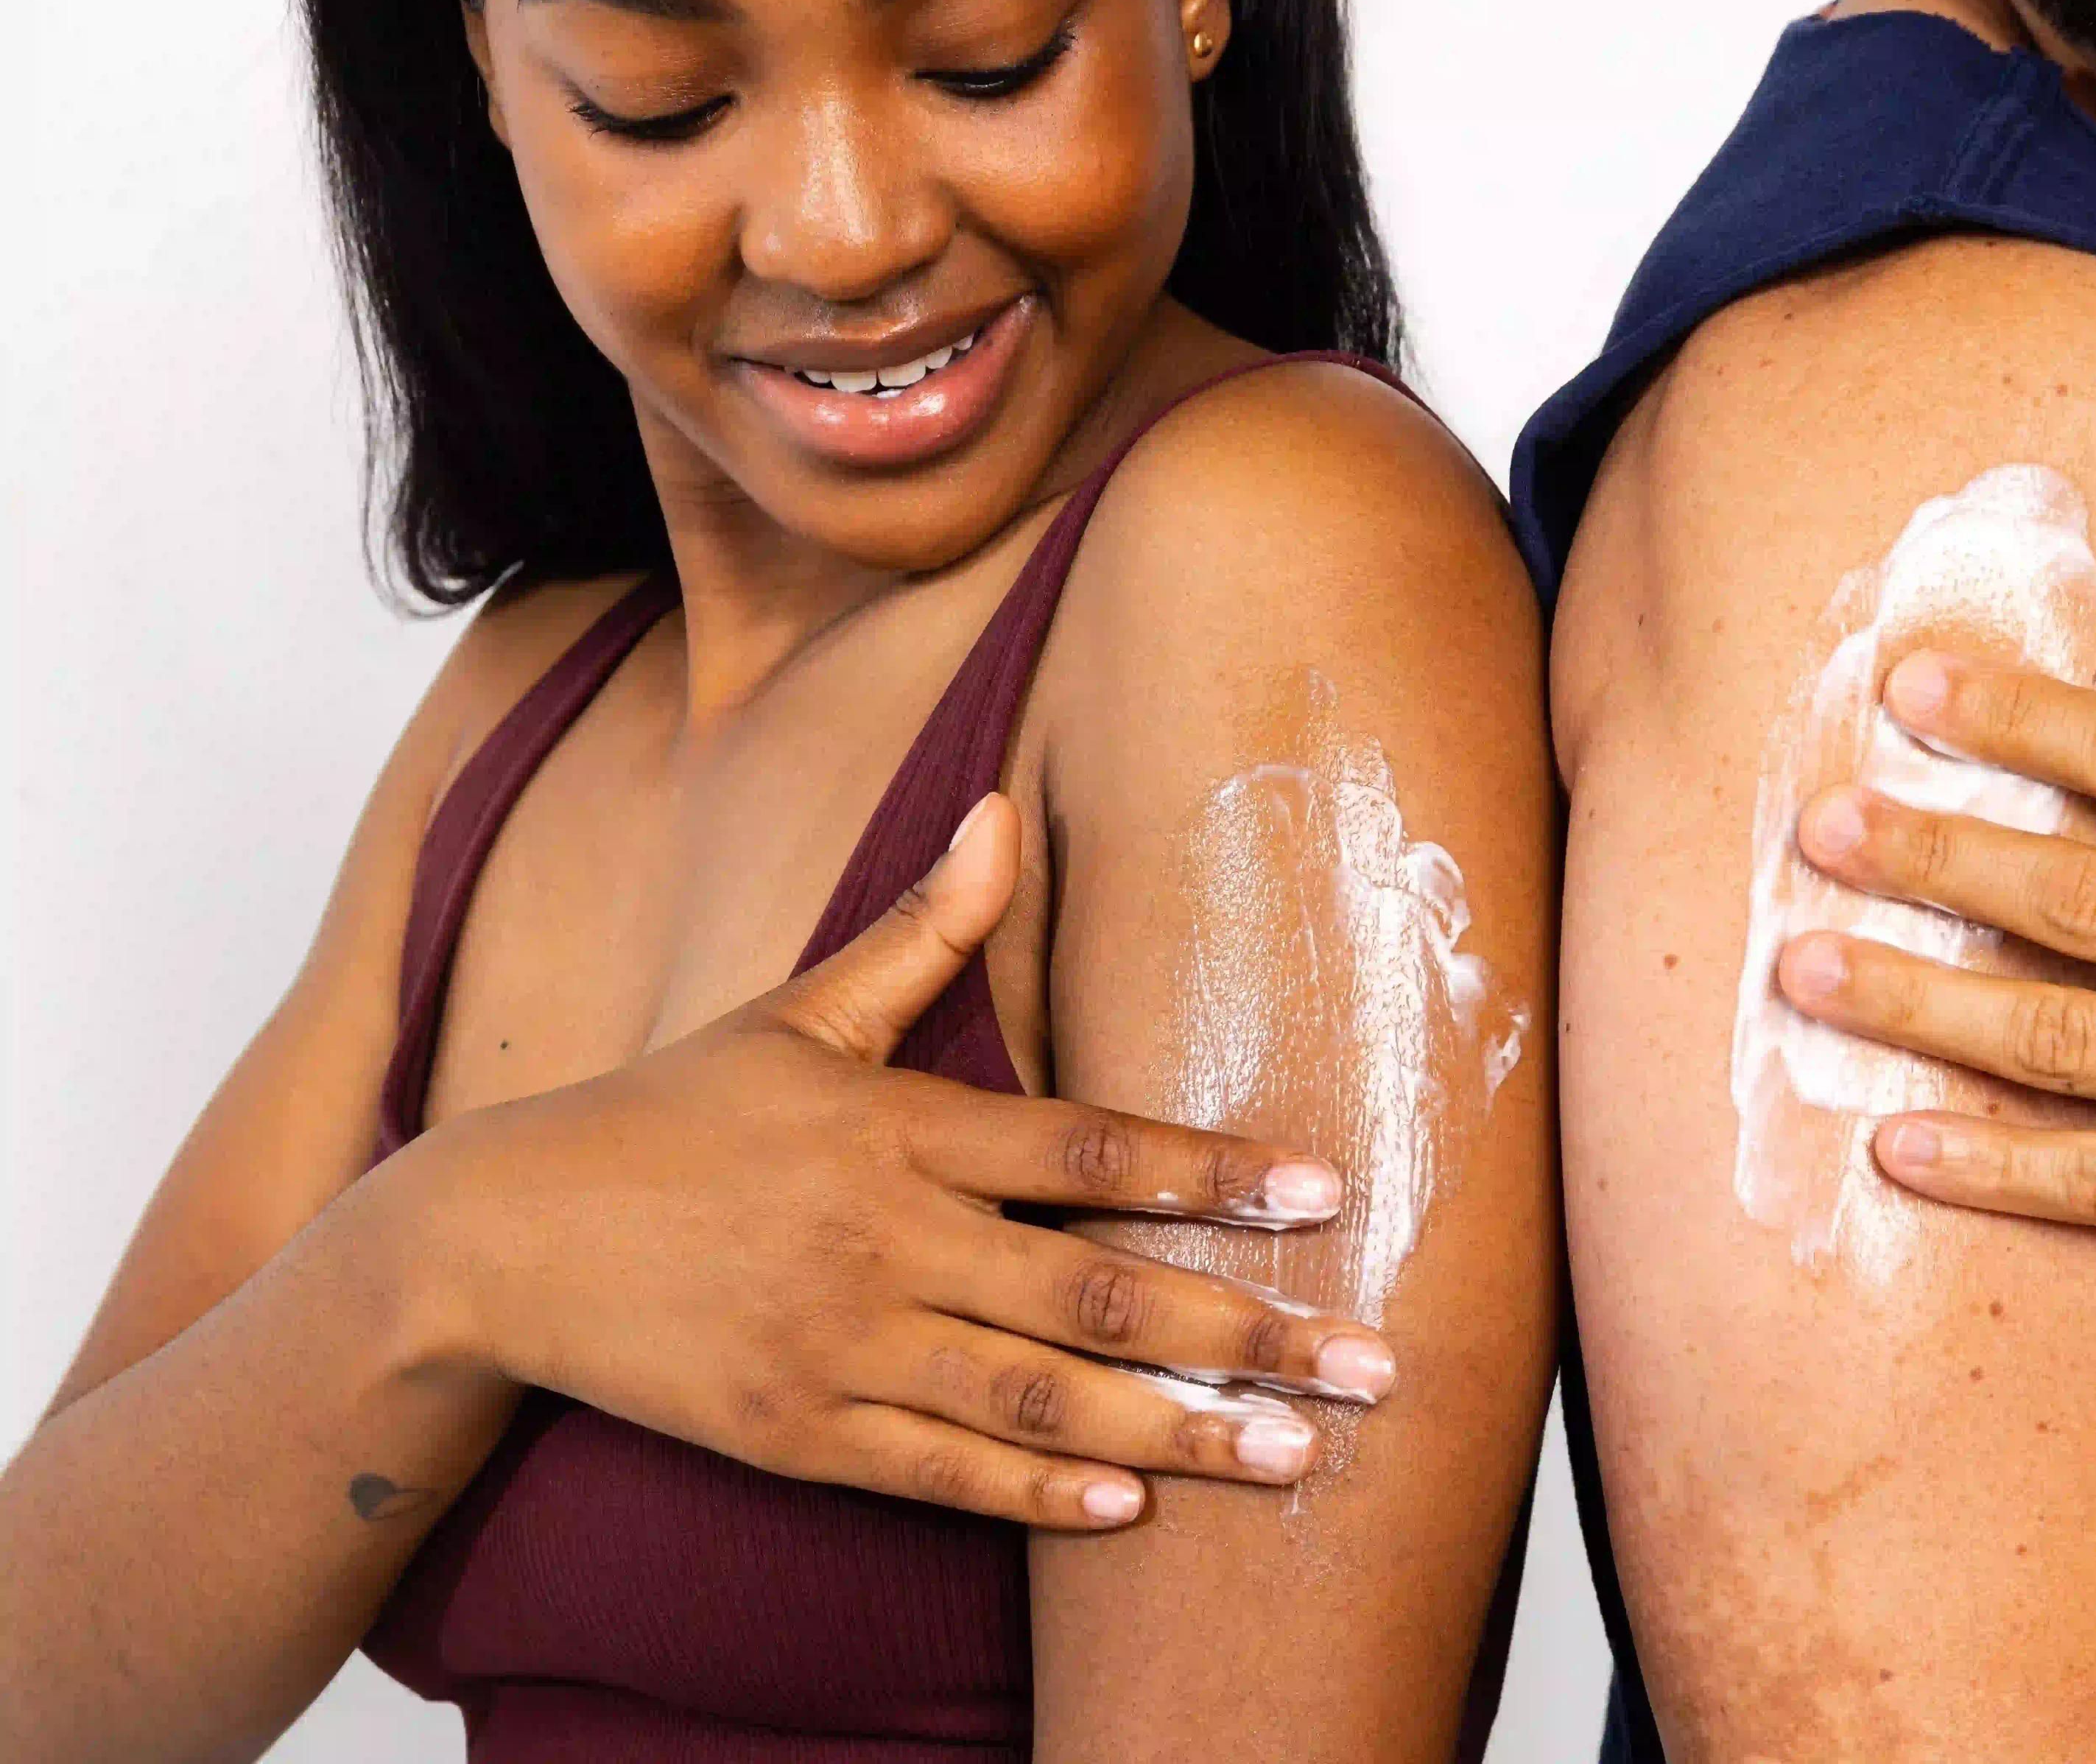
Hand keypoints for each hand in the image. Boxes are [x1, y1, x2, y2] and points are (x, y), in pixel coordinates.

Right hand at [402, 795, 1393, 1526]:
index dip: (1210, 1167)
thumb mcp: (794, 1011)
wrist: (499, 1241)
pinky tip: (1131, 1511)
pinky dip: (1036, 1494)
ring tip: (1298, 1458)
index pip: (1086, 1145)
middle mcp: (882, 1239)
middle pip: (1094, 1286)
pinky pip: (939, 1472)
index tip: (1328, 1189)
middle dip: (1245, 1329)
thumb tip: (998, 807)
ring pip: (1038, 1394)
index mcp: (896, 1128)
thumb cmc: (669, 1117)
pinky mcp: (797, 1433)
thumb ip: (919, 933)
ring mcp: (839, 1346)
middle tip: (1374, 1364)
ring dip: (1180, 1431)